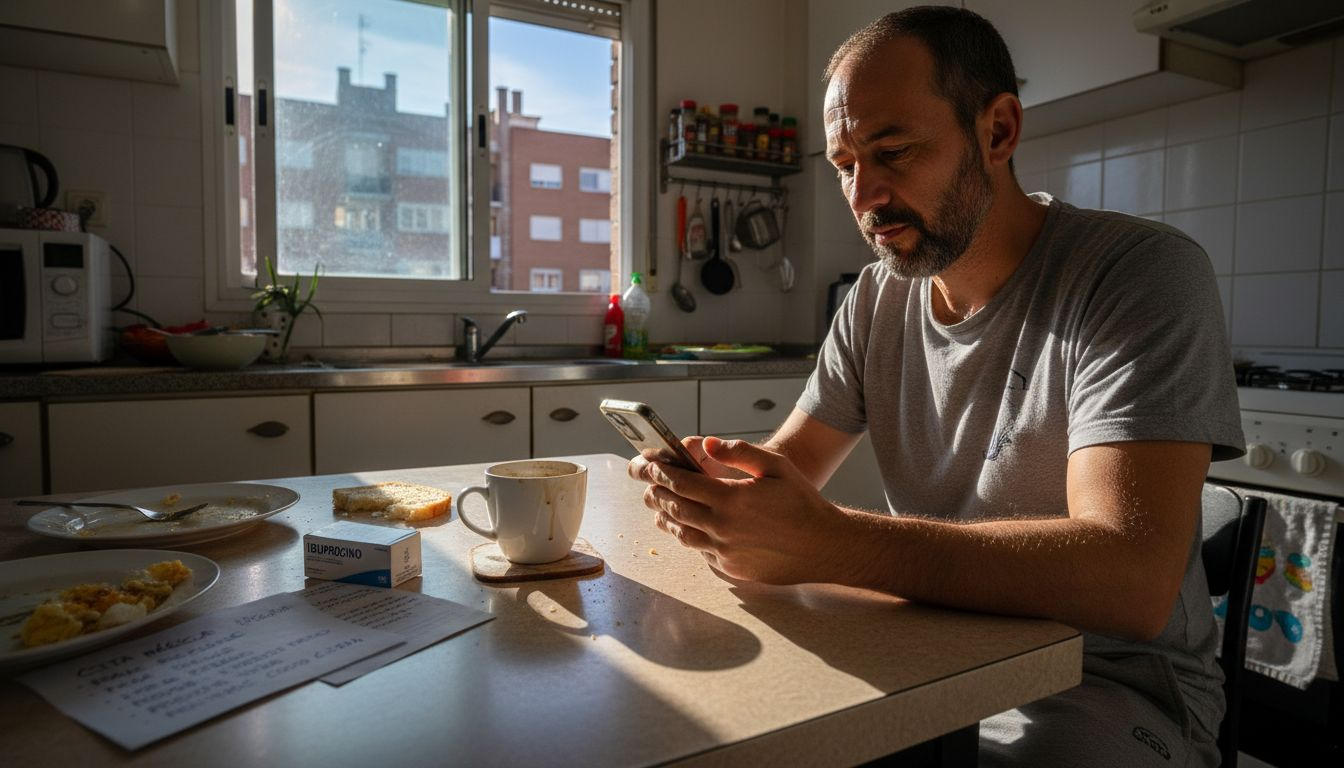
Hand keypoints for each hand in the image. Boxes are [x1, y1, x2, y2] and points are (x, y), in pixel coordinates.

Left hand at [627, 436, 848, 583]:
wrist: (824, 546)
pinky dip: (688, 537)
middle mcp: (722, 527)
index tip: (650, 465)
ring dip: (666, 518)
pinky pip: (699, 551)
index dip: (661, 472)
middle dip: (656, 493)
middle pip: (675, 508)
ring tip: (659, 506)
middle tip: (648, 484)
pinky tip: (687, 528)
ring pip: (682, 533)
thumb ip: (739, 452)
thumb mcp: (776, 466)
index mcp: (730, 498)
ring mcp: (724, 551)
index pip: (682, 483)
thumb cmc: (802, 503)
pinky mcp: (730, 568)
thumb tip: (707, 443)